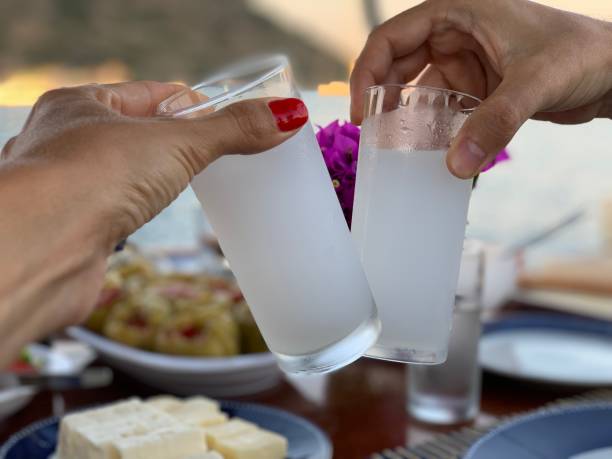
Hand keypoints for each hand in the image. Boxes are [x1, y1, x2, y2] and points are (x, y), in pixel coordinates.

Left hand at [0, 81, 306, 365]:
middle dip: (178, 145)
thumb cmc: (92, 179)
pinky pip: (116, 213)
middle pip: (138, 136)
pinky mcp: (75, 231)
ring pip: (124, 177)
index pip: (151, 95)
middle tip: (219, 155)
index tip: (227, 115)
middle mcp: (65, 143)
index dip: (193, 102)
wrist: (39, 252)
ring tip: (190, 186)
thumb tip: (288, 114)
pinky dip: (138, 215)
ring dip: (155, 182)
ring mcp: (68, 189)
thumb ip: (232, 130)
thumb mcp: (176, 143)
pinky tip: (153, 218)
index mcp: (81, 104)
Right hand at [350, 0, 611, 177]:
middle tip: (372, 137)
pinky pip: (440, 111)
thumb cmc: (582, 54)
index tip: (362, 113)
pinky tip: (428, 152)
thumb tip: (455, 166)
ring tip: (395, 150)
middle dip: (382, 99)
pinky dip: (431, 131)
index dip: (368, 73)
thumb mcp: (535, 82)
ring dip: (406, 119)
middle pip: (396, 66)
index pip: (391, 38)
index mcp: (457, 11)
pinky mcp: (475, 89)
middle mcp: (454, 34)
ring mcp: (464, 63)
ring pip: (417, 92)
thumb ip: (495, 123)